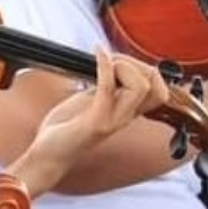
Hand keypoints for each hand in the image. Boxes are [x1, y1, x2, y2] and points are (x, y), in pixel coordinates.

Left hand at [41, 50, 165, 143]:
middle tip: (111, 60)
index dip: (146, 70)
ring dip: (122, 66)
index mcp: (126, 111)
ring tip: (104, 62)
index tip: (120, 61)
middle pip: (155, 86)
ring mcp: (112, 120)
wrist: (48, 155)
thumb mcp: (90, 101)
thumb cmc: (65, 128)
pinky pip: (107, 89)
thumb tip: (111, 62)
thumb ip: (105, 86)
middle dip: (136, 63)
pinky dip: (104, 66)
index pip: (159, 91)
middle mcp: (125, 117)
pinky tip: (98, 53)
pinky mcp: (95, 123)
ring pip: (140, 87)